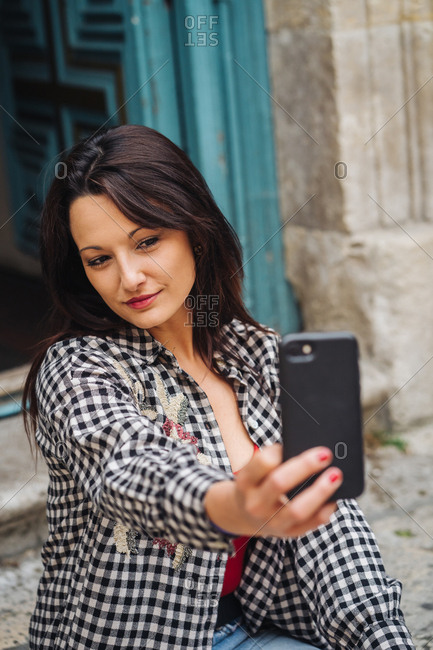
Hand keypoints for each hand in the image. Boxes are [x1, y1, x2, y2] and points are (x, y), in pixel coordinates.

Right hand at [204, 444, 341, 537]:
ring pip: (297, 510)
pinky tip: (334, 499)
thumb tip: (308, 450)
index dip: (277, 451)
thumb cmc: (256, 484)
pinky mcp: (288, 533)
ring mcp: (272, 522)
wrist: (243, 515)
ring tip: (335, 475)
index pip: (261, 463)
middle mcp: (256, 503)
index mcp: (246, 482)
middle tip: (325, 454)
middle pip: (280, 483)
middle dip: (305, 466)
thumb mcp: (254, 472)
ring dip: (319, 492)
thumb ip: (273, 462)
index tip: (289, 444)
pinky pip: (310, 524)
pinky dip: (324, 511)